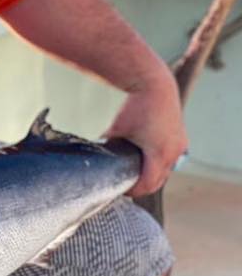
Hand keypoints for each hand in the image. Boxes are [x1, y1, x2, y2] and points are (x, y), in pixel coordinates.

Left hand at [103, 72, 186, 196]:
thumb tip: (94, 159)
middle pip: (158, 181)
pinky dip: (158, 165)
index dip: (133, 190)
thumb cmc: (134, 106)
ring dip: (151, 176)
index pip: (148, 184)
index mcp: (159, 153)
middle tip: (123, 185)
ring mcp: (180, 146)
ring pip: (166, 172)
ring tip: (133, 175)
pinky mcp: (181, 139)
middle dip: (141, 186)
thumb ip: (106, 147)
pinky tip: (145, 162)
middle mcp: (174, 152)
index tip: (119, 190)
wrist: (154, 85)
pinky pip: (170, 160)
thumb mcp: (114, 130)